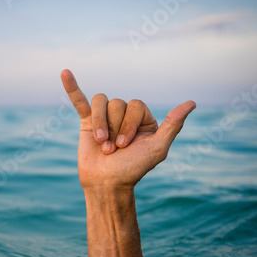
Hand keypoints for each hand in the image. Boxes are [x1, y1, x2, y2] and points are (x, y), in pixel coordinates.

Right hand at [61, 69, 195, 189]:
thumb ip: (173, 125)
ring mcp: (104, 117)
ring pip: (101, 102)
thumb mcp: (157, 148)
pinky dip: (72, 87)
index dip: (128, 124)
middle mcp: (124, 116)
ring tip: (101, 144)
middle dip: (114, 127)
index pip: (135, 105)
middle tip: (113, 149)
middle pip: (117, 103)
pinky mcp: (86, 122)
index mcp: (143, 119)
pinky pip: (79, 100)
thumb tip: (192, 102)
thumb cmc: (132, 169)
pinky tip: (65, 73)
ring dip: (100, 124)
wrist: (106, 183)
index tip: (125, 146)